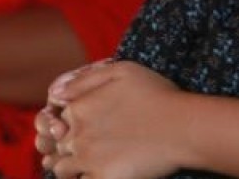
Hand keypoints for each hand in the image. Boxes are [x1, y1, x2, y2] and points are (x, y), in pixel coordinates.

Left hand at [46, 61, 187, 178]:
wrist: (183, 127)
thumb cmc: (158, 95)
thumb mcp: (122, 70)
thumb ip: (85, 79)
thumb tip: (55, 94)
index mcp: (79, 107)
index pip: (55, 120)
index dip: (64, 125)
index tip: (81, 128)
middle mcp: (77, 134)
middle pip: (55, 146)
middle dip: (64, 148)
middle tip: (86, 148)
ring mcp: (87, 158)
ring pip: (61, 169)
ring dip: (69, 167)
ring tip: (89, 164)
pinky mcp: (102, 178)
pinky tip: (99, 174)